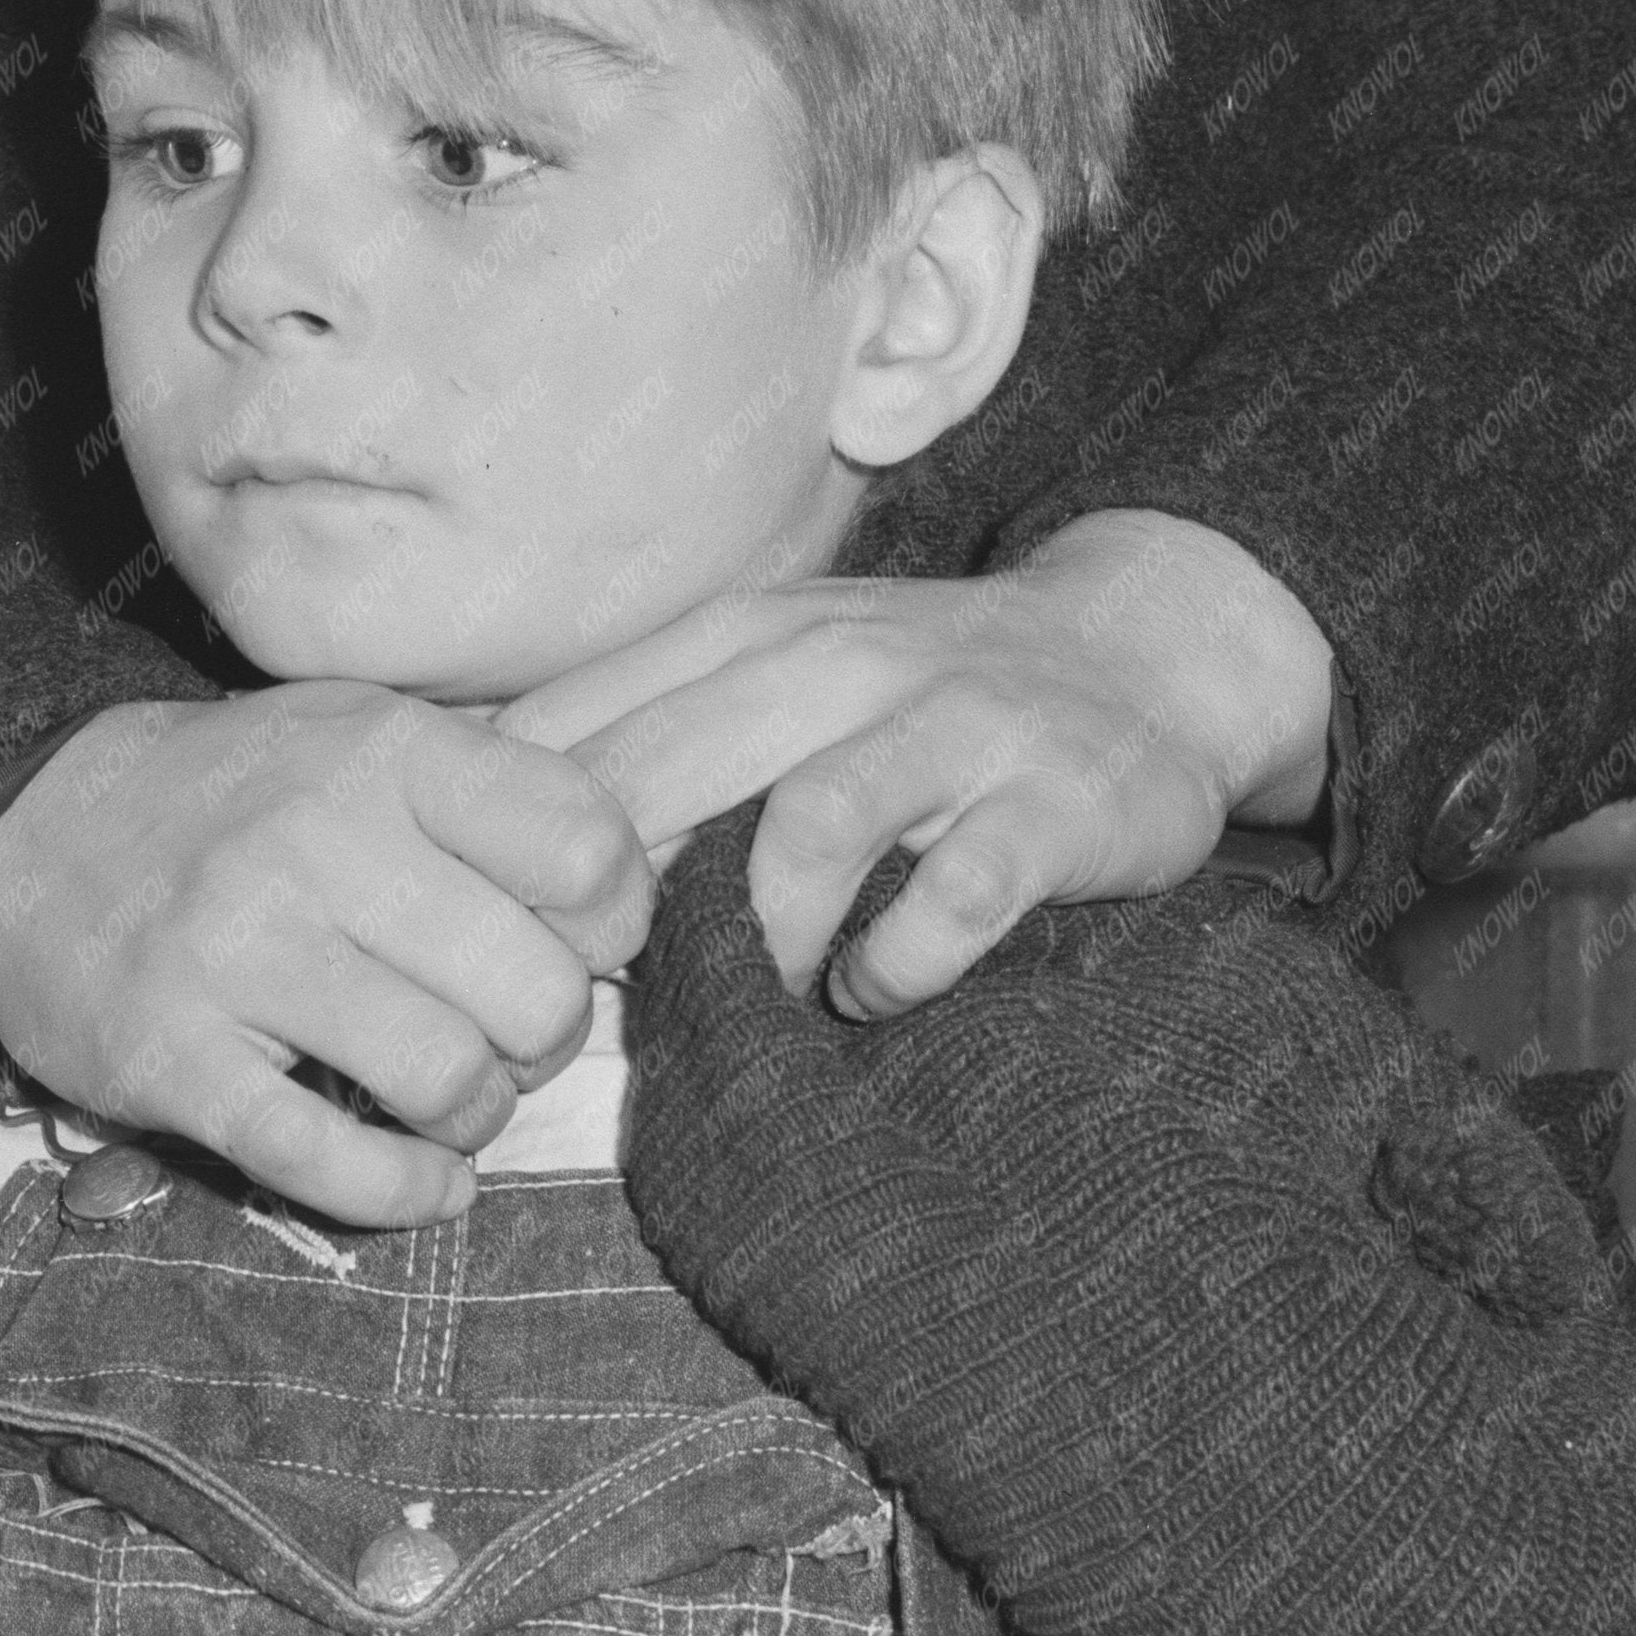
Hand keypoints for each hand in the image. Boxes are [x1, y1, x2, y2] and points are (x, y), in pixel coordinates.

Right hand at [0, 687, 655, 1229]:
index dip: (611, 920)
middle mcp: (316, 842)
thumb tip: (638, 887)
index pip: (583, 850)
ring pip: (450, 1084)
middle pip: (534, 990)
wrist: (28, 839)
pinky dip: (410, 1198)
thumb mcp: (360, 740)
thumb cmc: (237, 799)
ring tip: (449, 1102)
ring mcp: (240, 956)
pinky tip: (422, 1183)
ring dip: (476, 1119)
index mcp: (383, 751)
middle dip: (544, 1040)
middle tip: (504, 1036)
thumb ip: (489, 797)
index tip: (575, 942)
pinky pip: (337, 1168)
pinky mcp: (176, 1064)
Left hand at [506, 511, 1333, 1015]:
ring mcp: (953, 728)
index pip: (578, 724)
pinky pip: (958, 897)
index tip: (505, 929)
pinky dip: (900, 961)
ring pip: (805, 826)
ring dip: (758, 939)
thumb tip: (490, 836)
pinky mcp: (1051, 804)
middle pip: (664, 771)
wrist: (1145, 651)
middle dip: (610, 901)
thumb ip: (654, 733)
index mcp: (747, 634)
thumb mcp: (778, 674)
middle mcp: (839, 665)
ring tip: (753, 1001)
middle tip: (603, 994)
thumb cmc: (920, 692)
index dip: (516, 840)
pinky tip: (875, 990)